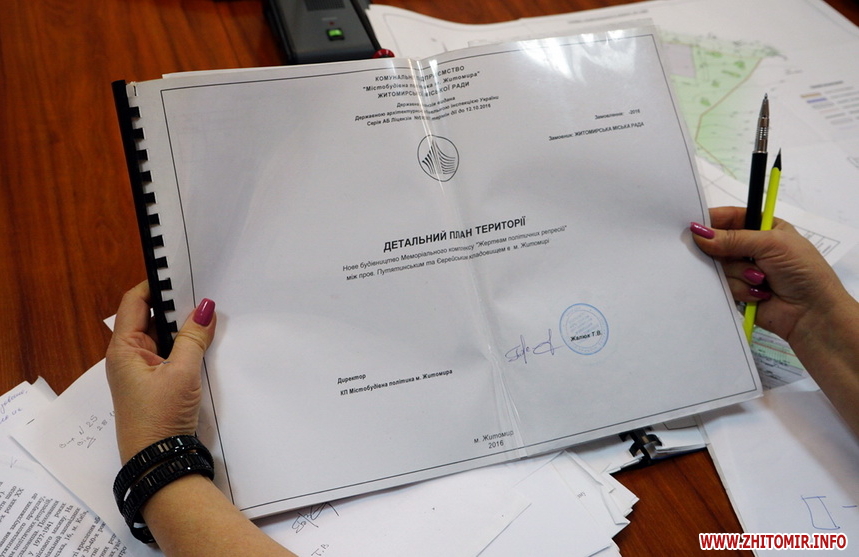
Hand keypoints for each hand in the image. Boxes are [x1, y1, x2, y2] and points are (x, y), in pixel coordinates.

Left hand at [106, 281, 215, 462]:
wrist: (158, 462)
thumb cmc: (159, 418)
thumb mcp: (182, 373)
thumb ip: (194, 337)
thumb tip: (205, 307)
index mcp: (124, 349)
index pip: (134, 302)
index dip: (153, 284)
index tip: (177, 270)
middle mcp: (129, 357)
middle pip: (150, 317)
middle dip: (175, 304)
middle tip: (201, 289)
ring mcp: (143, 371)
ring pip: (163, 336)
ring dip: (182, 326)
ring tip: (207, 311)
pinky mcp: (156, 384)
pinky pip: (170, 354)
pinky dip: (185, 344)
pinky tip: (205, 340)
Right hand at [690, 206, 848, 342]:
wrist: (812, 314)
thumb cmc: (803, 271)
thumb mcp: (772, 244)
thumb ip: (734, 239)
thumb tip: (699, 234)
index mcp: (763, 228)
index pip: (730, 218)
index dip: (712, 221)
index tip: (694, 227)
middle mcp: (750, 248)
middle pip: (717, 243)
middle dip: (726, 253)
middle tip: (739, 259)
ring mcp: (742, 270)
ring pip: (718, 267)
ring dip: (739, 274)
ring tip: (761, 280)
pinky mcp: (737, 290)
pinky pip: (722, 286)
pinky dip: (739, 290)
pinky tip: (758, 294)